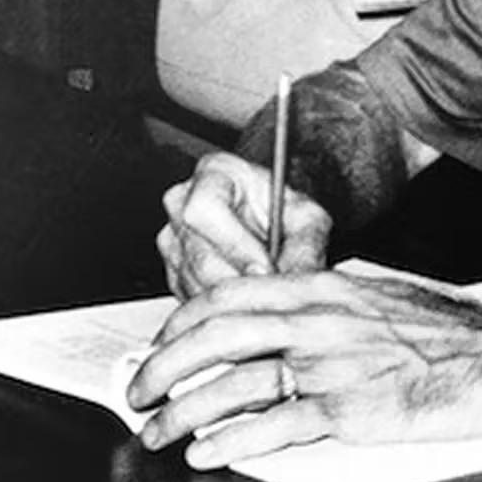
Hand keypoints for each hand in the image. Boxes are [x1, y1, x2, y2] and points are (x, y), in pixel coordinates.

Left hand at [126, 270, 481, 468]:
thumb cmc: (456, 332)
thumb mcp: (383, 297)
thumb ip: (331, 307)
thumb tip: (291, 321)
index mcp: (326, 288)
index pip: (230, 295)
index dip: (181, 321)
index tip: (162, 343)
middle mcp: (320, 322)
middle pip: (214, 337)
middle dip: (162, 366)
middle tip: (140, 391)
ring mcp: (333, 367)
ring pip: (232, 386)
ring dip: (182, 412)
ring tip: (159, 432)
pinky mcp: (351, 412)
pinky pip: (274, 428)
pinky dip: (230, 443)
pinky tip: (208, 453)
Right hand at [156, 151, 331, 298]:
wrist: (274, 222)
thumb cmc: (287, 210)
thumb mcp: (309, 219)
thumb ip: (306, 246)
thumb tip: (298, 278)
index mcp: (214, 173)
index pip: (204, 210)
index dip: (235, 246)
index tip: (266, 269)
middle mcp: (182, 202)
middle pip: (198, 256)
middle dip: (239, 282)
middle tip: (272, 296)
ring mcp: (172, 239)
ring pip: (194, 283)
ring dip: (233, 300)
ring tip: (266, 300)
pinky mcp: (172, 271)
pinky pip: (192, 299)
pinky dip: (223, 308)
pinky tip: (249, 303)